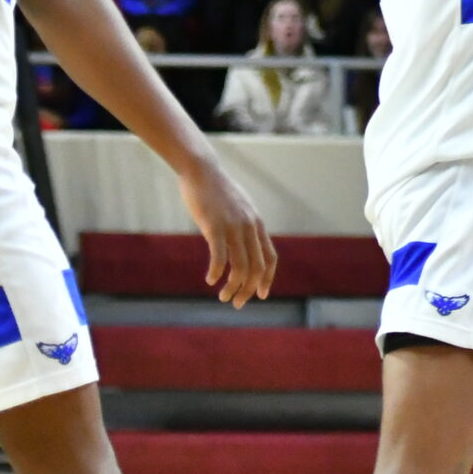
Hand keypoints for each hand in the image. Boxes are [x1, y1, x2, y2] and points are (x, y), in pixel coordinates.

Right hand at [178, 159, 276, 307]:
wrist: (202, 170)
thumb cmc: (217, 191)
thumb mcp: (238, 208)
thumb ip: (243, 225)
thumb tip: (244, 242)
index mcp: (256, 224)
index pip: (270, 258)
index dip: (267, 279)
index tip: (261, 294)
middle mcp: (249, 227)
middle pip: (257, 267)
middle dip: (249, 289)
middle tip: (237, 302)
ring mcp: (233, 226)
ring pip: (241, 266)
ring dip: (233, 287)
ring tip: (223, 297)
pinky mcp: (214, 226)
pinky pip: (220, 256)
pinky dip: (217, 272)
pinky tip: (210, 279)